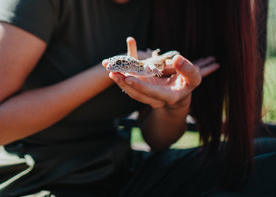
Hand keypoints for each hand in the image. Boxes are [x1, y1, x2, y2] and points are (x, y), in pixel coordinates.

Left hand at [103, 37, 219, 108]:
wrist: (181, 89)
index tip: (128, 78)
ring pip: (131, 90)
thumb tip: (177, 58)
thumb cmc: (188, 82)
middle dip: (124, 84)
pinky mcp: (141, 86)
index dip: (140, 87)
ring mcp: (146, 93)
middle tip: (112, 73)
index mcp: (168, 97)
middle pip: (137, 94)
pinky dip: (123, 72)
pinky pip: (130, 80)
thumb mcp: (194, 77)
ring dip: (119, 80)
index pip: (153, 93)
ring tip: (109, 68)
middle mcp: (154, 98)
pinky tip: (114, 64)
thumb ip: (188, 69)